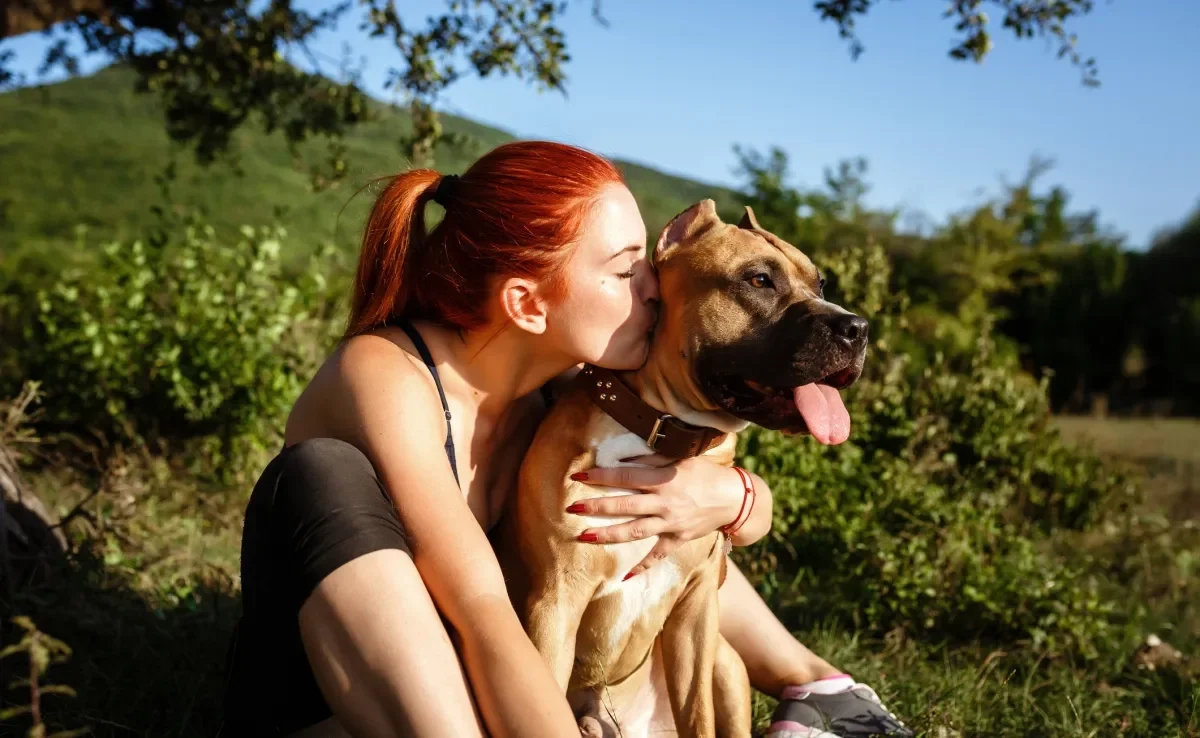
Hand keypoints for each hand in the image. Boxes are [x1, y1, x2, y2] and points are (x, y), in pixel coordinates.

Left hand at [566, 454, 743, 578]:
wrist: (735, 499)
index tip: (579, 476)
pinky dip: (642, 567)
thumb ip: (651, 459)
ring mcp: (671, 524)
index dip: (601, 476)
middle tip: (573, 508)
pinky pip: (658, 556)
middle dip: (598, 507)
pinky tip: (624, 577)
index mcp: (664, 480)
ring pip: (635, 532)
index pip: (626, 478)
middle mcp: (665, 503)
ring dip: (608, 535)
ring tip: (584, 537)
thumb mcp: (681, 459)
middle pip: (625, 506)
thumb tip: (622, 457)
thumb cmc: (706, 474)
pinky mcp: (678, 539)